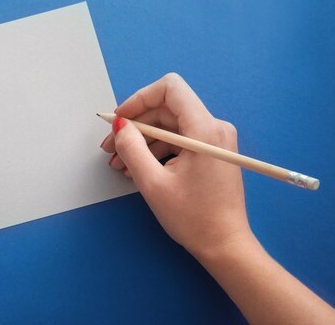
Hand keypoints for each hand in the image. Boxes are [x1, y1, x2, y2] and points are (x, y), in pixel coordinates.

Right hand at [101, 73, 251, 257]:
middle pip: (166, 109)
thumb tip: (119, 125)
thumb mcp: (153, 182)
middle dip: (135, 125)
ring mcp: (214, 139)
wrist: (225, 245)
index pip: (170, 88)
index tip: (120, 119)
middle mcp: (213, 127)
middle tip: (110, 147)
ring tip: (119, 164)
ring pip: (169, 126)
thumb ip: (132, 148)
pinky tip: (136, 168)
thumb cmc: (193, 218)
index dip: (139, 99)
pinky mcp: (210, 152)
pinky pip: (178, 140)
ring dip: (141, 141)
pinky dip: (155, 150)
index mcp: (204, 129)